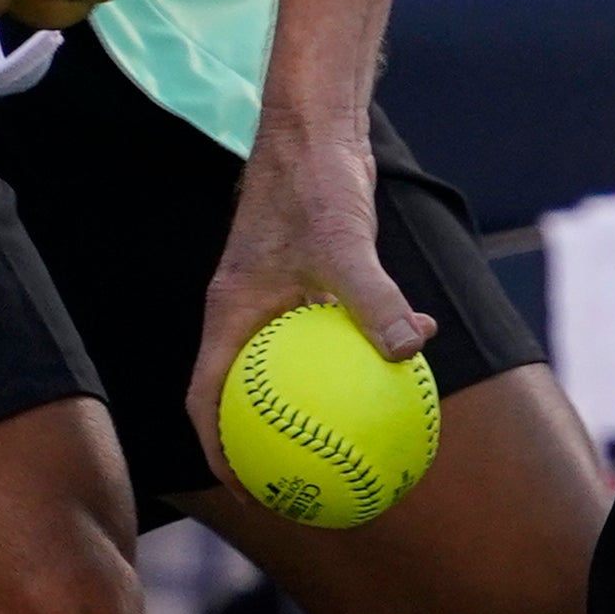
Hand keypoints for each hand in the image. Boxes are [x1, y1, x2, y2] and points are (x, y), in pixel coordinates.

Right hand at [185, 111, 430, 497]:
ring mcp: (275, 292)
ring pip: (287, 360)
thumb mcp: (344, 244)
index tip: (248, 487)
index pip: (206, 397)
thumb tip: (408, 349)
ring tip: (356, 435)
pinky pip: (325, 328)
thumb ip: (372, 296)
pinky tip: (408, 358)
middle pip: (243, 391)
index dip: (218, 450)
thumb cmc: (316, 181)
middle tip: (304, 478)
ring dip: (312, 397)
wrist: (317, 126)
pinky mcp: (308, 274)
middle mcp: (245, 308)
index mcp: (230, 312)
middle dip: (264, 441)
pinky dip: (353, 347)